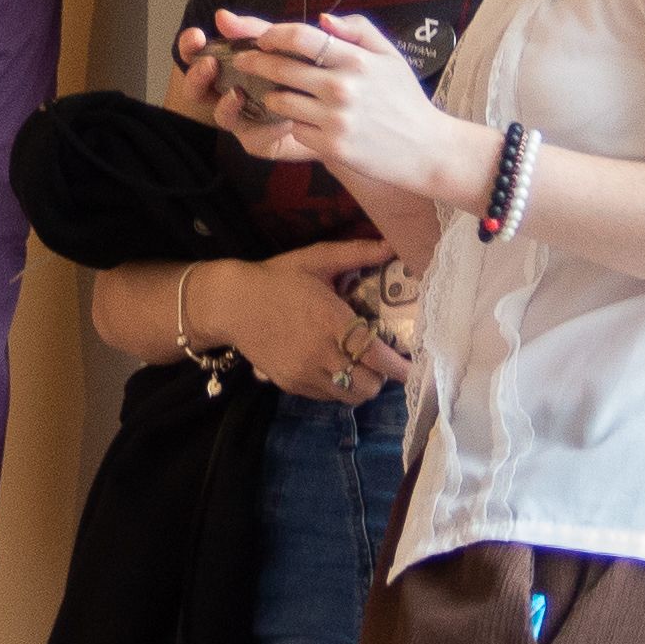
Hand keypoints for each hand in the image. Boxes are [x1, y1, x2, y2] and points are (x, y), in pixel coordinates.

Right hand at [193, 238, 414, 401]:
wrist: (231, 303)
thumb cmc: (277, 278)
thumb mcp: (317, 259)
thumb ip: (356, 253)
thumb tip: (392, 245)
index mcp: (332, 321)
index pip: (376, 356)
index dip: (399, 367)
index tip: (413, 365)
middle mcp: (321, 353)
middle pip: (368, 384)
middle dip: (383, 376)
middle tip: (383, 361)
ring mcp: (304, 372)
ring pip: (350, 396)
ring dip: (363, 385)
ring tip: (361, 367)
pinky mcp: (291, 384)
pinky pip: (327, 397)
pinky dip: (339, 389)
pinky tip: (337, 369)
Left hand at [205, 11, 469, 198]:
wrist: (426, 149)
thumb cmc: (405, 99)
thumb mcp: (391, 56)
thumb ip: (359, 30)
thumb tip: (323, 19)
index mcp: (355, 60)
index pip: (300, 37)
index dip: (272, 34)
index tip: (260, 38)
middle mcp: (342, 87)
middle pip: (280, 68)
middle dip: (254, 62)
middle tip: (242, 60)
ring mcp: (334, 119)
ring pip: (280, 102)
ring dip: (272, 96)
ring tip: (274, 94)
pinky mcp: (331, 147)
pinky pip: (295, 130)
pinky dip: (295, 125)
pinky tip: (303, 122)